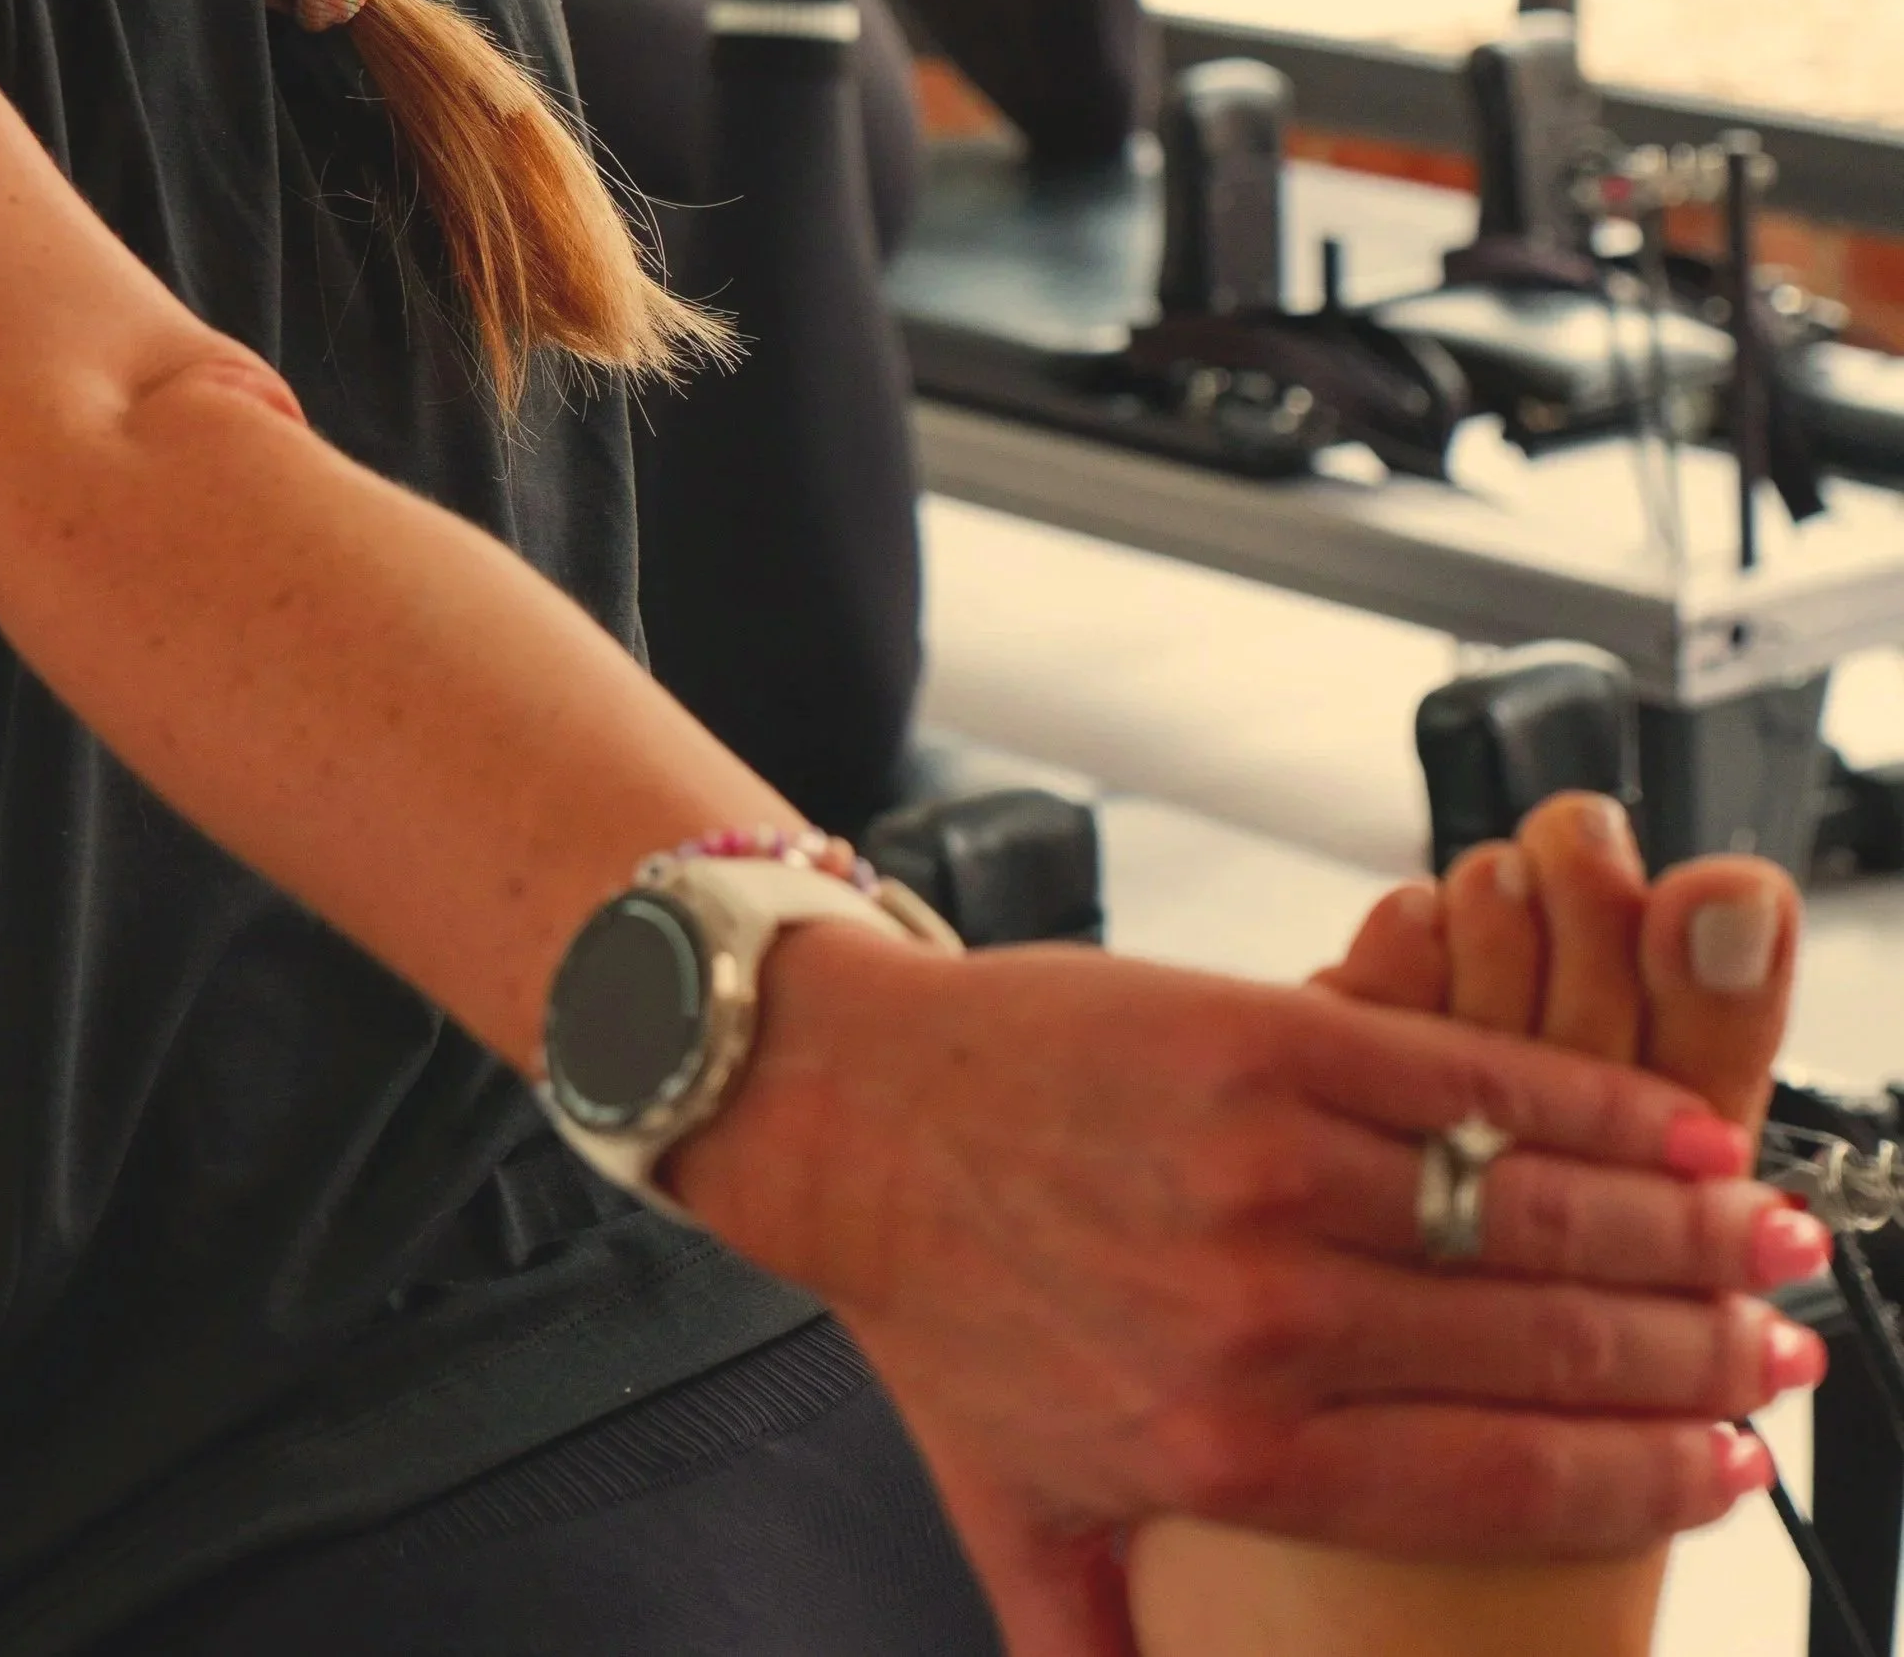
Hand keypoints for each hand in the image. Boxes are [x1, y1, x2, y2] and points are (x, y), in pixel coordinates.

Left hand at [672, 927, 1802, 1622]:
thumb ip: (1112, 1648)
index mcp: (1230, 1456)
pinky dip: (1587, 1105)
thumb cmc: (946, 1307)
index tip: (1735, 1470)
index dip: (1648, 1479)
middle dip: (1699, 1355)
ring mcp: (1264, 1168)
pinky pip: (1462, 1080)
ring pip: (1525, 1210)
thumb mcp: (1021, 1518)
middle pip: (1545, 1350)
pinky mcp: (1260, 1038)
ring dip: (1677, 1229)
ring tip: (1769, 1241)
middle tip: (1787, 1350)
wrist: (848, 1110)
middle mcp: (1261, 1322)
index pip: (1501, 1486)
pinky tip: (1670, 1127)